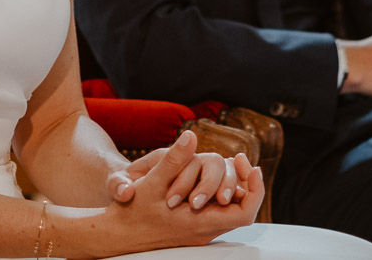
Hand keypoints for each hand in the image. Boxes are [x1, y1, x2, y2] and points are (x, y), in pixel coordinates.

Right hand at [99, 129, 263, 253]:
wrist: (116, 234)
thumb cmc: (131, 212)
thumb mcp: (150, 182)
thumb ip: (173, 160)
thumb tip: (192, 136)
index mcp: (199, 223)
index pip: (245, 213)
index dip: (255, 189)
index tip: (251, 166)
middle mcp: (204, 232)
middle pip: (243, 210)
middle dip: (245, 182)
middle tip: (240, 158)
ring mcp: (200, 232)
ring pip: (231, 211)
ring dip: (232, 186)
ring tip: (229, 163)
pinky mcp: (193, 228)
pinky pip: (218, 212)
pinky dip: (220, 193)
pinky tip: (210, 176)